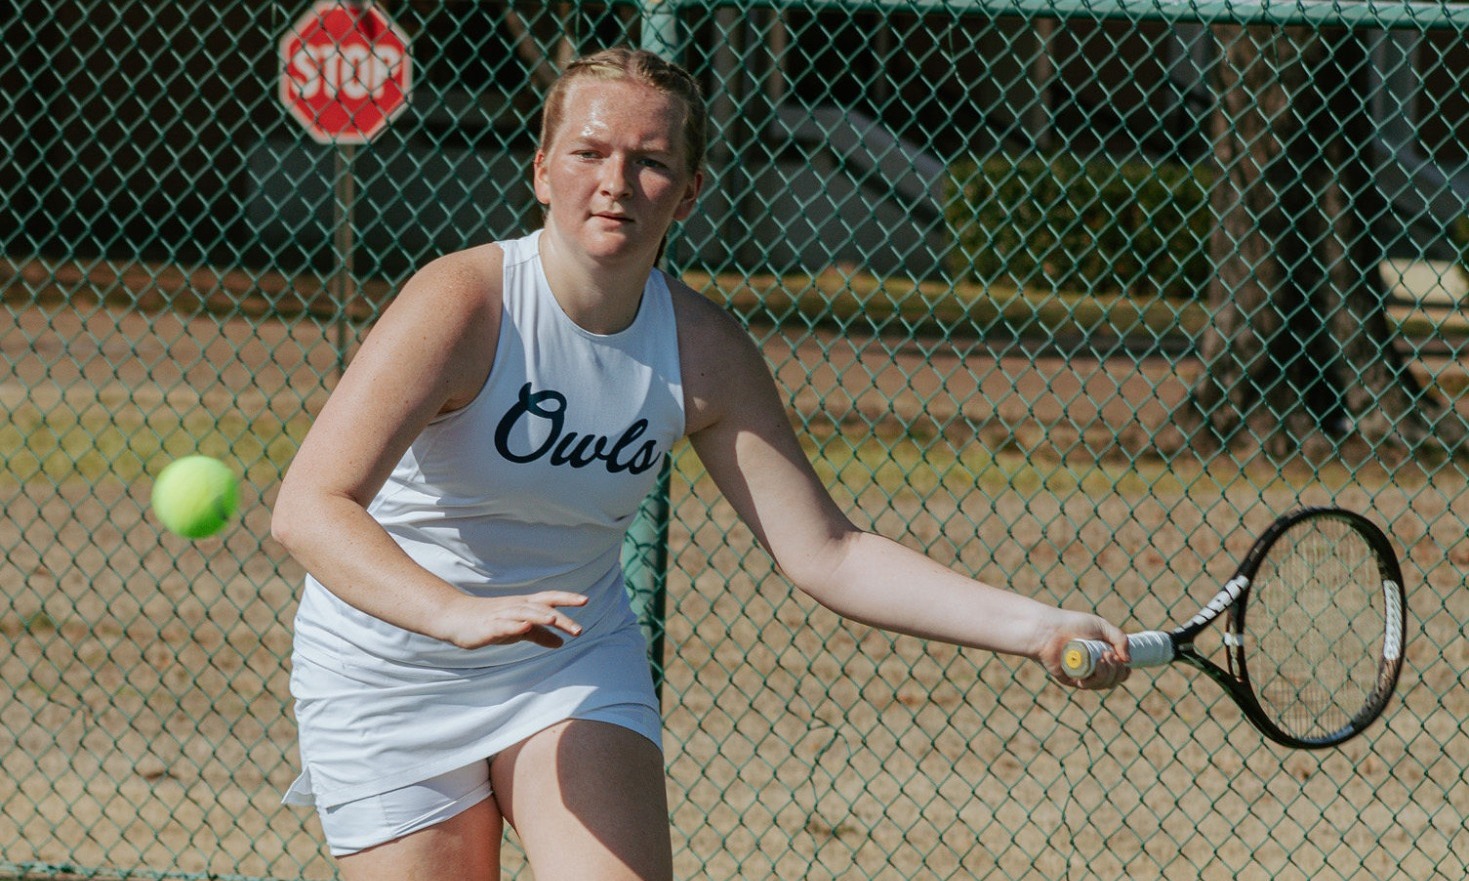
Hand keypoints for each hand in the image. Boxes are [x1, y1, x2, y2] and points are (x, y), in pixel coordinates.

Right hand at [438, 591, 589, 649]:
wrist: (455, 618)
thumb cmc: (490, 621)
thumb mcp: (519, 630)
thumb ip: (540, 634)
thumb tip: (562, 642)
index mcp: (525, 606)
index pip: (549, 599)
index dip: (567, 598)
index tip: (585, 600)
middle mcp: (516, 606)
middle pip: (541, 607)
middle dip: (561, 617)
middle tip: (579, 630)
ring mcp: (502, 615)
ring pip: (524, 613)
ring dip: (539, 615)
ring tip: (554, 619)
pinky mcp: (488, 626)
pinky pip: (503, 625)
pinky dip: (514, 625)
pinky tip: (524, 627)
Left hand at [1038, 610, 1131, 690]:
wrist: (1050, 629)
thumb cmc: (1073, 624)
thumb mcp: (1102, 626)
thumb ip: (1120, 639)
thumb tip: (1128, 661)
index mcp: (1102, 655)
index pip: (1120, 671)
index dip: (1124, 670)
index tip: (1124, 661)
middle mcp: (1094, 667)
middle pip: (1115, 679)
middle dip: (1117, 670)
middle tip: (1109, 655)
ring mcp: (1083, 674)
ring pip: (1104, 684)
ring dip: (1108, 673)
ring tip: (1102, 658)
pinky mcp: (1072, 680)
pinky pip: (1089, 686)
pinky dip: (1096, 679)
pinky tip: (1096, 666)